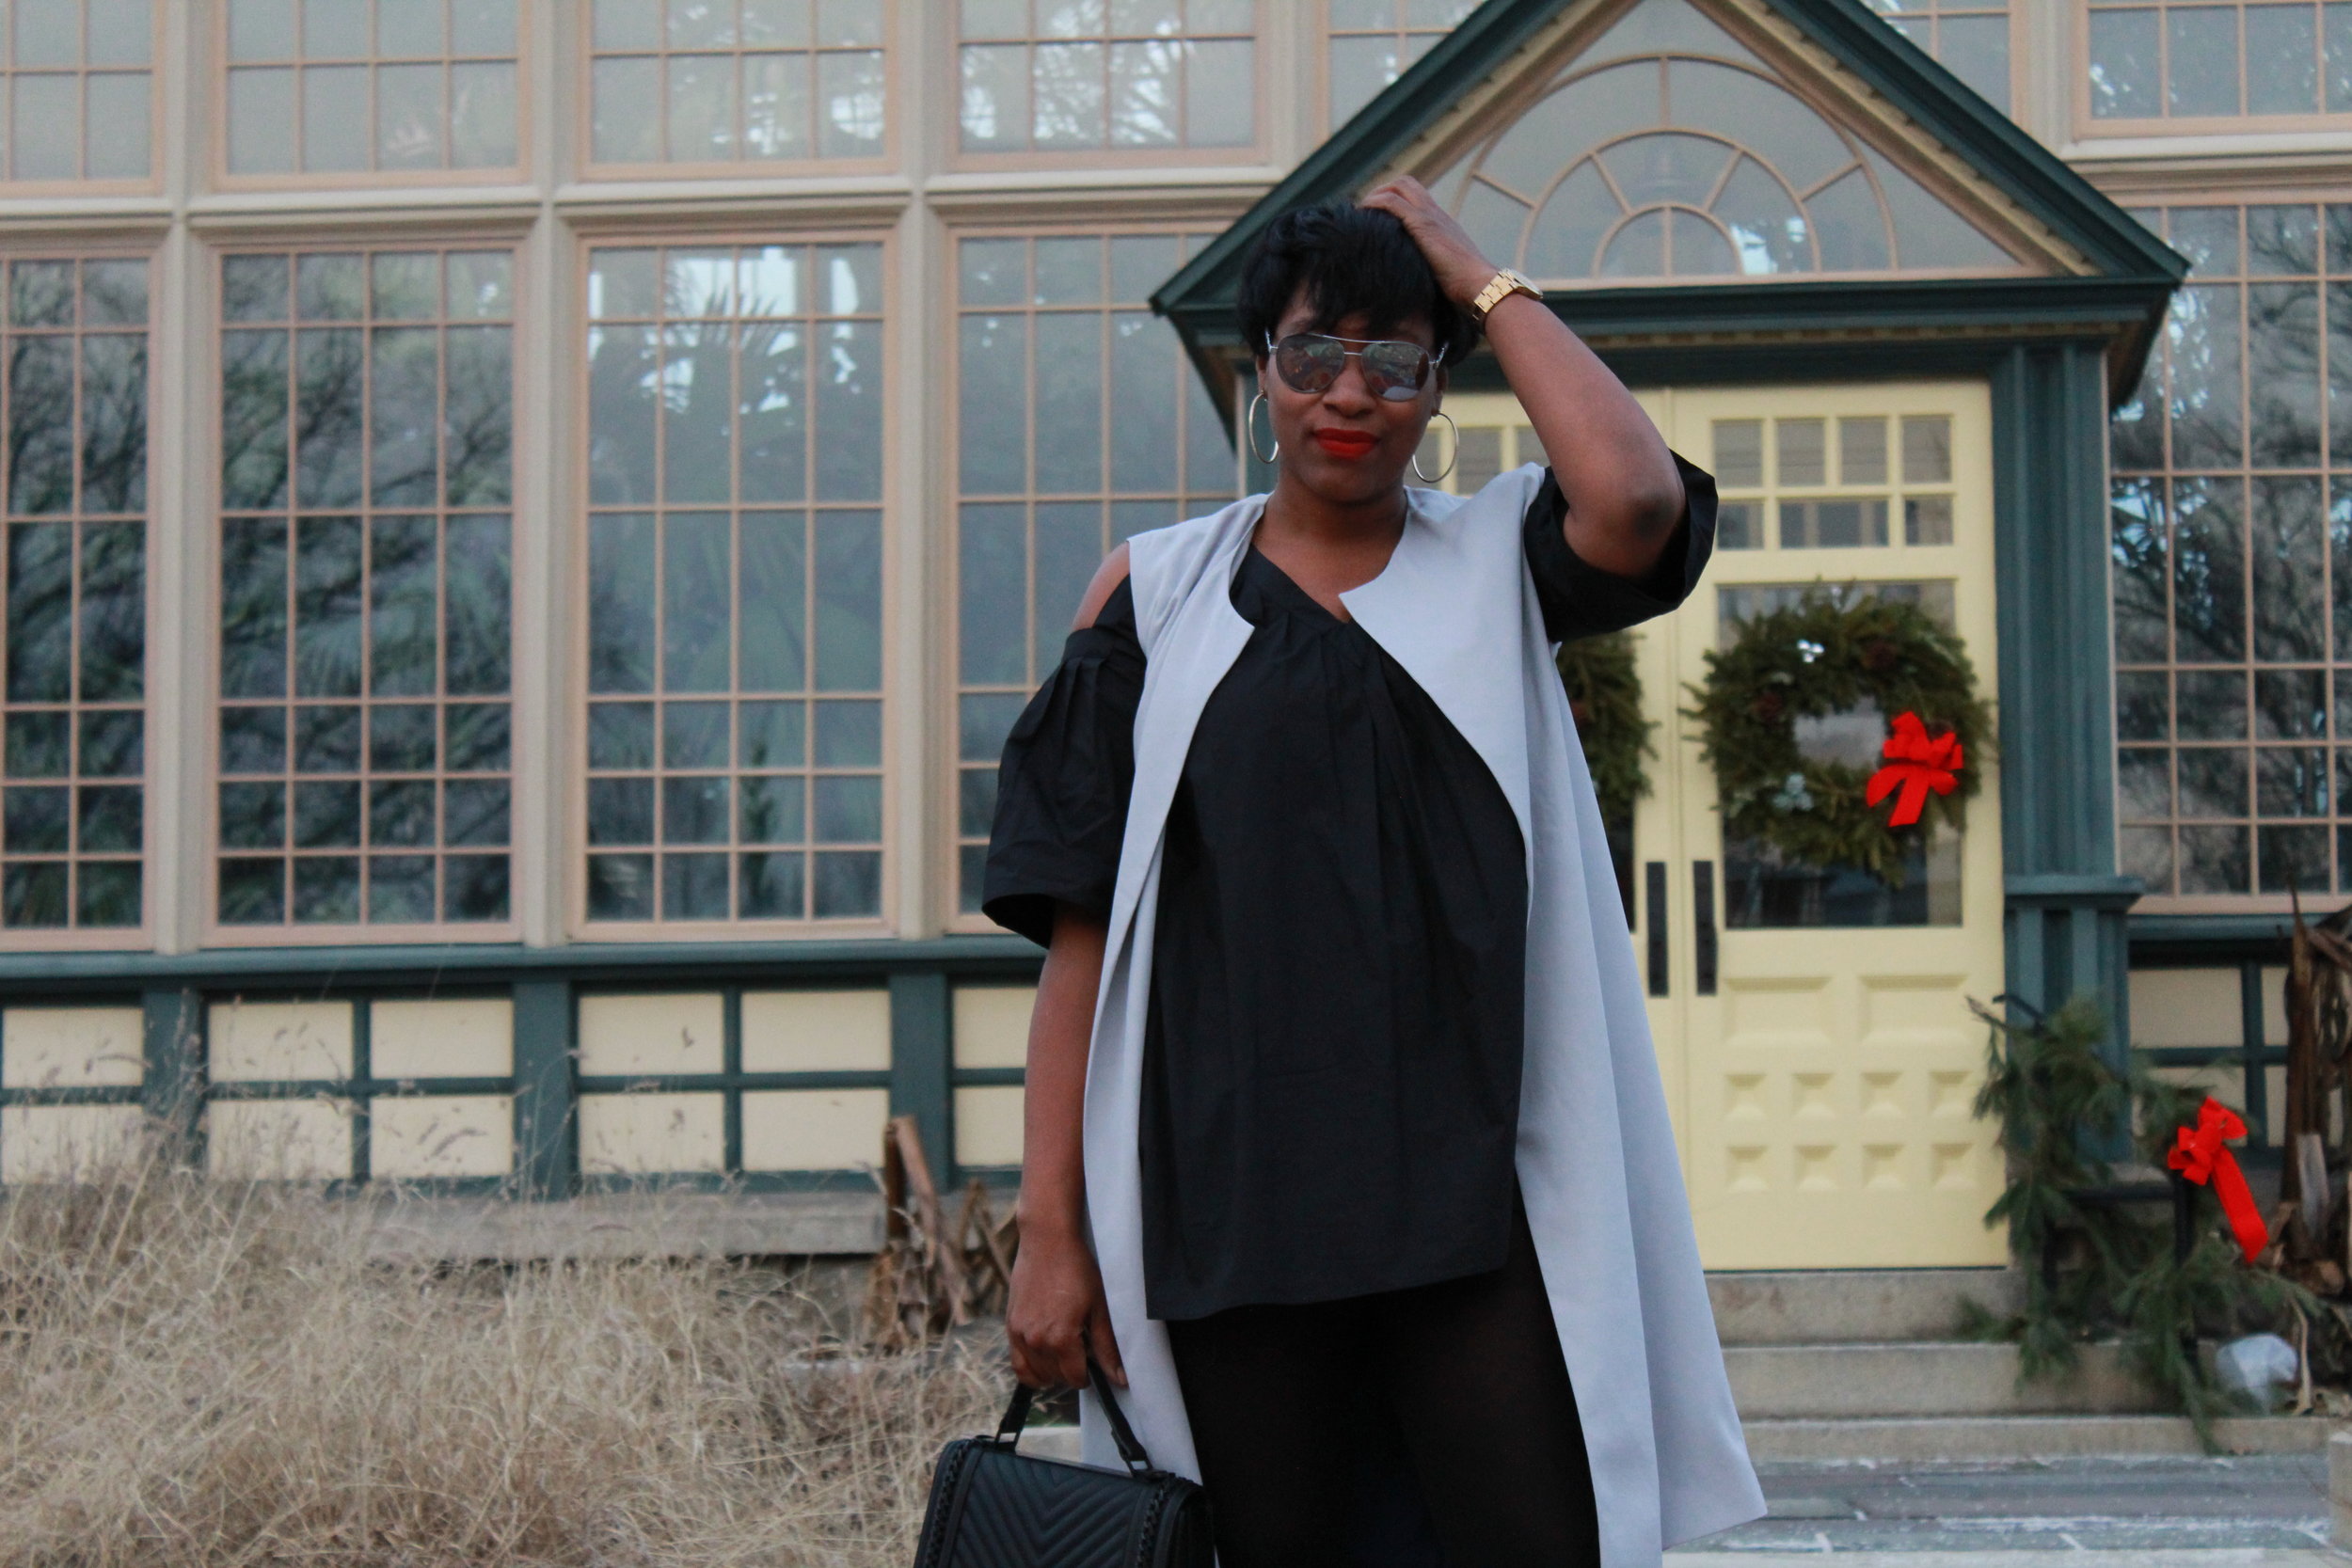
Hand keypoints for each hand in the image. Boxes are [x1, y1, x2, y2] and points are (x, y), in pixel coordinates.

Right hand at [1006, 1223, 1126, 1390]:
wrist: (1047, 1242)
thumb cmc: (1077, 1270)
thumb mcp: (1098, 1308)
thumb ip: (1106, 1347)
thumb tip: (1120, 1378)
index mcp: (1061, 1338)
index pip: (1075, 1378)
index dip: (1087, 1376)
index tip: (1093, 1367)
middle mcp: (1036, 1340)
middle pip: (1056, 1377)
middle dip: (1071, 1373)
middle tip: (1081, 1356)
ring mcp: (1020, 1334)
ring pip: (1036, 1374)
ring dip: (1052, 1373)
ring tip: (1065, 1356)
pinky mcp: (1010, 1325)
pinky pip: (1017, 1364)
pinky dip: (1030, 1370)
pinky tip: (1043, 1361)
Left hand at [1360, 175, 1501, 309]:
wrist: (1479, 284)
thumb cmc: (1464, 287)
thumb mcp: (1442, 272)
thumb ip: (1428, 267)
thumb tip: (1413, 283)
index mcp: (1441, 223)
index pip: (1416, 196)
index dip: (1394, 199)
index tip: (1376, 216)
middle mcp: (1436, 213)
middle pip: (1406, 183)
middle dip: (1381, 191)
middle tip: (1365, 210)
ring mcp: (1430, 216)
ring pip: (1399, 186)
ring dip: (1375, 194)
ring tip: (1361, 212)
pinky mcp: (1422, 224)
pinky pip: (1393, 202)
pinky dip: (1375, 204)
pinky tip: (1362, 216)